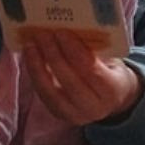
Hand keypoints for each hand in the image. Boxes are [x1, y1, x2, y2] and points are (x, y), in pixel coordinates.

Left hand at [21, 29, 142, 126]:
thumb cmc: (112, 71)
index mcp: (112, 90)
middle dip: (53, 55)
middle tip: (42, 34)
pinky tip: (30, 58)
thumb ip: (95, 49)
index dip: (75, 50)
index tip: (62, 32)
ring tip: (30, 44)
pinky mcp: (59, 115)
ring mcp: (75, 115)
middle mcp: (94, 107)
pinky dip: (35, 75)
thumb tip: (69, 29)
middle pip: (69, 81)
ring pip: (51, 91)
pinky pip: (43, 95)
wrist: (114, 99)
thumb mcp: (112, 59)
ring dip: (37, 66)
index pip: (91, 70)